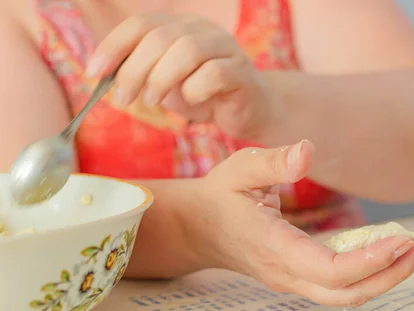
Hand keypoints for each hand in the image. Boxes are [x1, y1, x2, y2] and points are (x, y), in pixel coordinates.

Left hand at [86, 14, 272, 137]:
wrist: (249, 111)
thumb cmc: (203, 94)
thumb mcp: (164, 81)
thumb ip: (139, 72)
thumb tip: (100, 76)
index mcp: (181, 26)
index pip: (141, 24)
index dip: (113, 46)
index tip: (94, 73)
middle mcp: (203, 30)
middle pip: (160, 38)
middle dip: (134, 69)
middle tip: (123, 98)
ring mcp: (226, 48)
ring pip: (187, 51)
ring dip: (161, 79)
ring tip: (152, 101)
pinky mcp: (242, 72)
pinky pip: (213, 75)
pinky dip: (195, 90)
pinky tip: (193, 104)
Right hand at [186, 139, 413, 305]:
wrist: (197, 228)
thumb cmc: (219, 196)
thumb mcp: (239, 169)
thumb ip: (272, 161)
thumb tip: (307, 151)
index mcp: (273, 247)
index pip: (330, 270)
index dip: (371, 260)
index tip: (403, 239)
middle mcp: (285, 273)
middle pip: (347, 293)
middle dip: (392, 275)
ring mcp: (291, 280)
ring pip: (346, 295)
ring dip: (386, 277)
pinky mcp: (297, 277)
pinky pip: (339, 287)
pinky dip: (370, 274)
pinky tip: (390, 253)